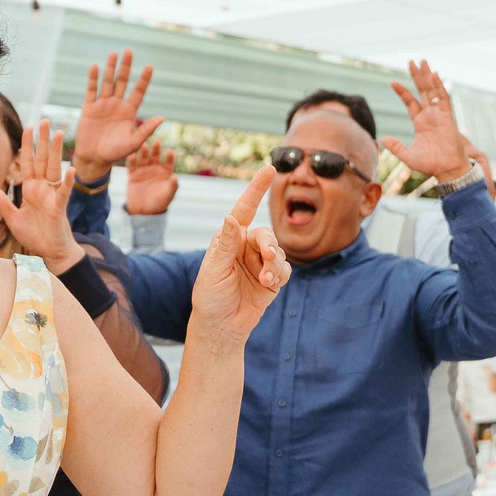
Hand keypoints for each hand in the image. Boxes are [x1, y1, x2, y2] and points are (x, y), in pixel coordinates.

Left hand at [0, 121, 82, 271]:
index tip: (28, 128)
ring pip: (54, 169)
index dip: (28, 146)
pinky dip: (68, 181)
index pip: (28, 163)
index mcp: (31, 189)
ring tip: (59, 133)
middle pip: (42, 159)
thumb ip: (2, 203)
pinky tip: (71, 169)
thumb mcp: (12, 218)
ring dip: (56, 151)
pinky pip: (64, 192)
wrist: (50, 252)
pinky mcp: (59, 208)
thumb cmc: (34, 235)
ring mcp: (52, 196)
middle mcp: (42, 188)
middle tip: (45, 120)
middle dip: (43, 140)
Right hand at [73, 50, 161, 183]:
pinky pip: (91, 90)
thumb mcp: (134, 142)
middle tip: (129, 51)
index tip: (150, 66)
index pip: (138, 91)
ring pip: (107, 82)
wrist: (94, 158)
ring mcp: (103, 104)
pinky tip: (95, 67)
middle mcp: (117, 104)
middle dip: (126, 67)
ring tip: (114, 53)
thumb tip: (162, 118)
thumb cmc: (116, 152)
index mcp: (129, 111)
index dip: (144, 79)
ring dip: (110, 68)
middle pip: (122, 81)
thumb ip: (146, 129)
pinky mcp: (89, 107)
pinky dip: (93, 79)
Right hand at [126, 137, 178, 214]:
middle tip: (157, 142)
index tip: (170, 151)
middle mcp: (154, 169)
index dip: (169, 157)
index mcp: (165, 172)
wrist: (143, 212)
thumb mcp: (168, 195)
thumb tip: (176, 176)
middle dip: (156, 150)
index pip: (168, 162)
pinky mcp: (132, 174)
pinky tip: (131, 155)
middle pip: (155, 157)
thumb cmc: (159, 203)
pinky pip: (131, 166)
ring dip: (144, 152)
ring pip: (143, 159)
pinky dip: (131, 160)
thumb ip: (172, 185)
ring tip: (144, 145)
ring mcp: (143, 170)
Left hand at [187, 165, 287, 345]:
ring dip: (274, 265)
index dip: (256, 189)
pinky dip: (280, 275)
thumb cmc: (210, 297)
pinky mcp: (272, 279)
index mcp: (228, 239)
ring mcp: (260, 262)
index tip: (269, 169)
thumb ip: (226, 245)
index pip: (244, 209)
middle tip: (268, 258)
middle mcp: (245, 247)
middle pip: (266, 234)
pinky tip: (270, 285)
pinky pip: (284, 269)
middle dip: (269, 245)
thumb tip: (230, 218)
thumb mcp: (214, 270)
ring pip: (278, 252)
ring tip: (265, 280)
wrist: (221, 327)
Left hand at [380, 60, 468, 183]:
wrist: (447, 170)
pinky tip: (434, 75)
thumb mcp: (408, 156)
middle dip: (417, 77)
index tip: (392, 82)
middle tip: (412, 62)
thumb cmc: (431, 165)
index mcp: (420, 122)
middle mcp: (430, 115)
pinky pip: (443, 99)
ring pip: (432, 91)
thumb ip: (396, 147)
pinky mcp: (448, 117)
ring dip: (427, 77)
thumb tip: (382, 140)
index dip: (402, 92)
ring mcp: (439, 115)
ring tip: (422, 62)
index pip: (410, 102)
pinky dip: (439, 87)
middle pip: (422, 91)